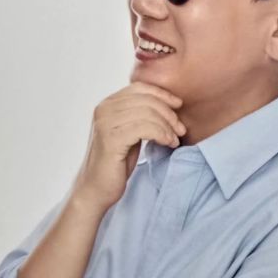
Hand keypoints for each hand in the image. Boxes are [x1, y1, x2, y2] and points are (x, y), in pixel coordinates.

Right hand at [70, 82, 185, 213]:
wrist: (96, 189)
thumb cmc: (116, 163)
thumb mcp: (129, 133)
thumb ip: (139, 116)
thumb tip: (166, 104)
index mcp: (107, 104)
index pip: (139, 88)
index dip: (162, 94)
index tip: (178, 105)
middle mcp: (104, 109)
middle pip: (146, 100)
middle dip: (168, 113)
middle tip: (180, 129)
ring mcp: (106, 123)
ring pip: (148, 113)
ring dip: (167, 126)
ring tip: (174, 139)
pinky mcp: (112, 139)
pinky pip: (145, 128)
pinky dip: (162, 134)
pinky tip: (168, 143)